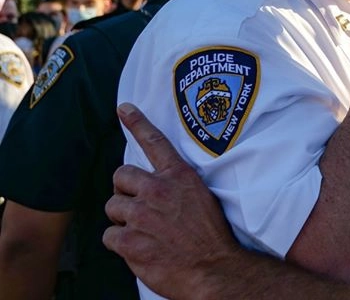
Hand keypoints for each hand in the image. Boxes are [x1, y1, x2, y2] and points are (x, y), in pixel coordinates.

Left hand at [103, 104, 241, 296]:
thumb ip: (177, 188)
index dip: (137, 122)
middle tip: (138, 207)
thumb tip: (155, 188)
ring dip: (122, 219)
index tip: (124, 108)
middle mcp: (158, 190)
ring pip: (113, 207)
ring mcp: (142, 215)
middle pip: (121, 176)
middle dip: (125, 191)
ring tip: (142, 231)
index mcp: (180, 177)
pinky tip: (139, 247)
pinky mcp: (129, 240)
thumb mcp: (202, 199)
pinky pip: (109, 236)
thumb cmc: (211, 236)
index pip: (155, 142)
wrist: (214, 269)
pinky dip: (120, 243)